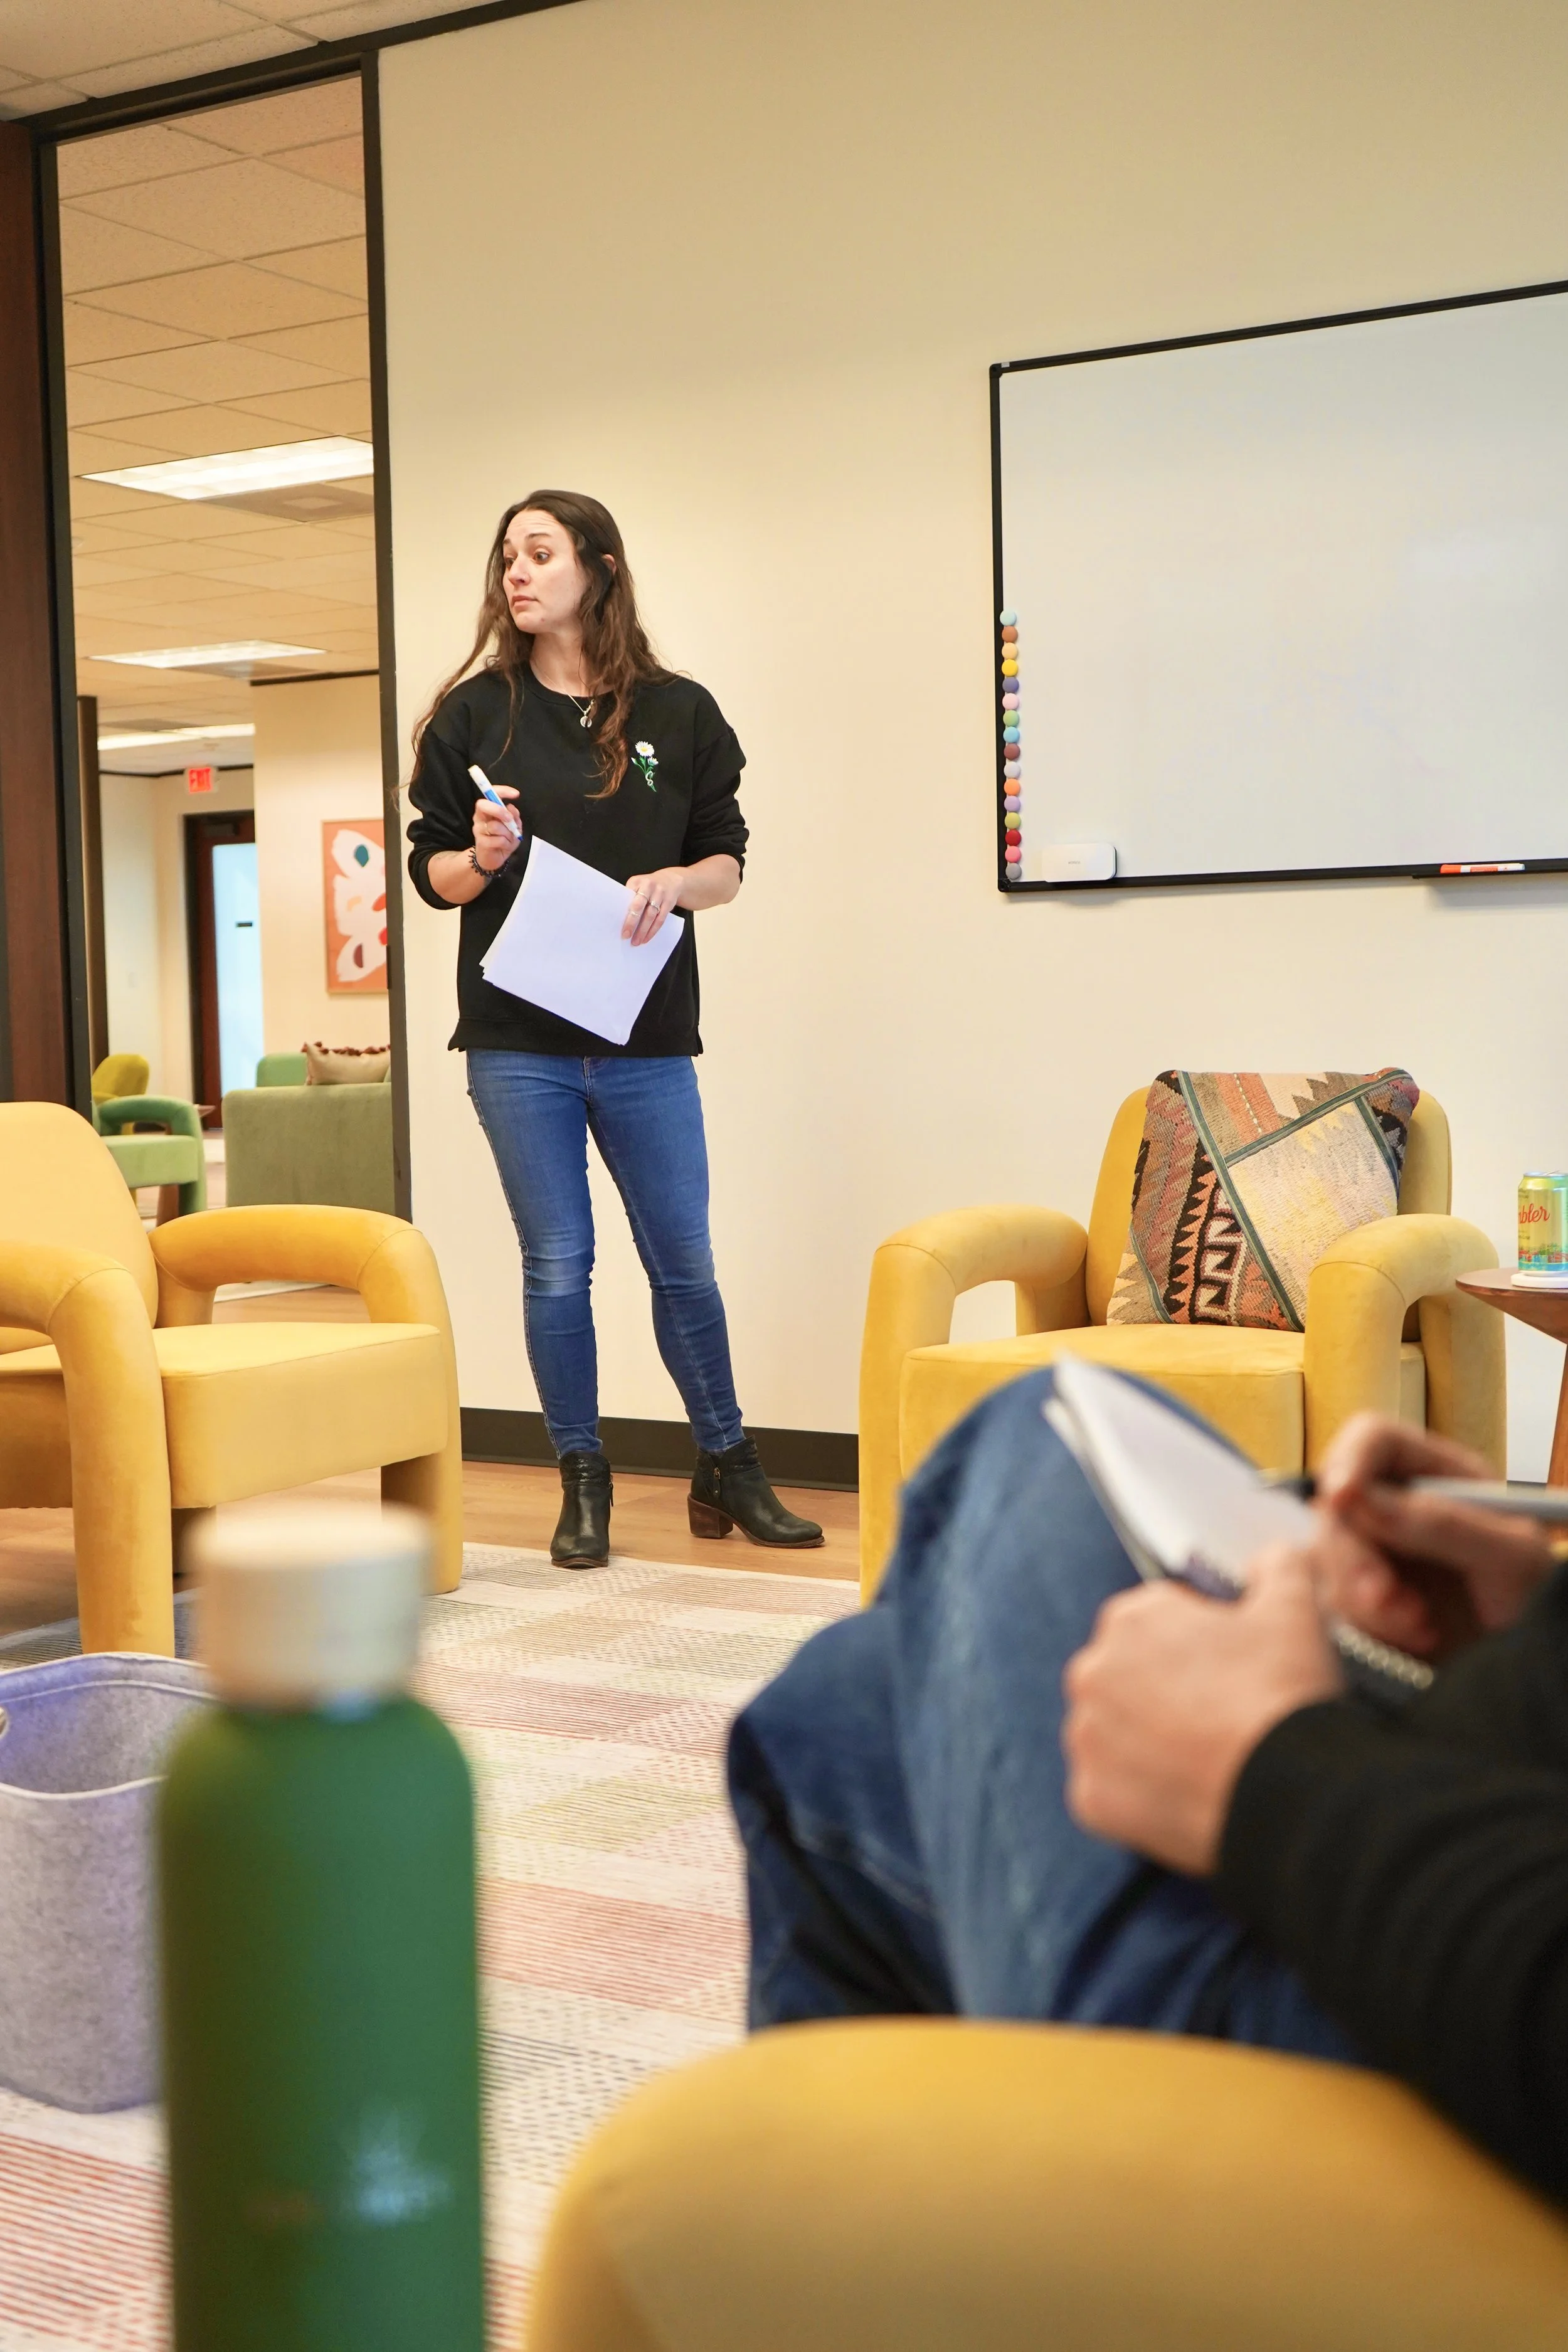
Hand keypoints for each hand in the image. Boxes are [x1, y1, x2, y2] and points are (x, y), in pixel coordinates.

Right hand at [472, 785, 520, 871]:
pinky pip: (498, 840)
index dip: (502, 791)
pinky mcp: (481, 842)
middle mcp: (480, 817)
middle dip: (499, 810)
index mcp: (488, 810)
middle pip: (483, 805)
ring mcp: (478, 829)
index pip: (491, 794)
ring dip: (508, 833)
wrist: (494, 859)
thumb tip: (511, 807)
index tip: (515, 794)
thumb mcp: (514, 827)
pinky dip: (506, 843)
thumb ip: (514, 816)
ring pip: (495, 825)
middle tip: (509, 819)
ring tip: (509, 839)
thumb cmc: (503, 840)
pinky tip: (505, 846)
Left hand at [622, 866, 686, 945]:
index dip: (622, 911)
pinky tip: (647, 938)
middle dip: (632, 922)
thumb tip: (620, 919)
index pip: (627, 897)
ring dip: (643, 930)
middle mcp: (648, 886)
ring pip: (650, 915)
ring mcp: (660, 894)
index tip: (616, 925)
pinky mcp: (668, 903)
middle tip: (626, 935)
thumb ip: (630, 897)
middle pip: (639, 906)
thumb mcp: (637, 885)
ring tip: (636, 941)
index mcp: (636, 881)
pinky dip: (653, 930)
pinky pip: (660, 919)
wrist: (670, 880)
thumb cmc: (648, 886)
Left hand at [1063, 1551, 1342, 1875]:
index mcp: (1130, 1618)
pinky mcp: (1090, 1799)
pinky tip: (1188, 1796)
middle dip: (1168, 1691)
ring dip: (1149, 1742)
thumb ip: (1278, 1567)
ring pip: (1116, 1734)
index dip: (1202, 1642)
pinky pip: (1112, 1792)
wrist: (1287, 1796)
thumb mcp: (1295, 1608)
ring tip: (1209, 1759)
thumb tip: (1271, 1560)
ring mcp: (1085, 1739)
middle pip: (1130, 1677)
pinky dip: (1142, 1796)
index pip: (1159, 1619)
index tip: (1233, 1668)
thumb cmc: (1283, 1695)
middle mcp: (1091, 1672)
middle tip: (1223, 1716)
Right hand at [1312, 1412, 1553, 1659]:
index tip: (1342, 1498)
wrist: (1528, 1663)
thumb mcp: (1512, 1557)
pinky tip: (1415, 1637)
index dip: (1350, 1460)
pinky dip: (1367, 1624)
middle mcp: (1395, 1504)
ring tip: (1419, 1626)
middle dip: (1354, 1554)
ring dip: (1364, 1597)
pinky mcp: (1359, 1597)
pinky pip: (1331, 1601)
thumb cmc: (1535, 1599)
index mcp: (1436, 1473)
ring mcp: (1373, 1550)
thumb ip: (1446, 1523)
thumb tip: (1365, 1500)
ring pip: (1325, 1555)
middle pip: (1336, 1504)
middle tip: (1384, 1598)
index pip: (1374, 1439)